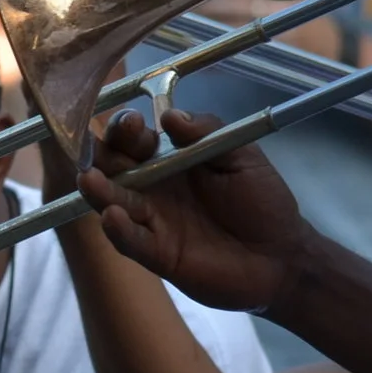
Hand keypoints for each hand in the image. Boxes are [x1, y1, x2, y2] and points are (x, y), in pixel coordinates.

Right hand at [74, 106, 309, 313]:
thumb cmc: (263, 202)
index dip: (126, 130)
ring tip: (89, 180)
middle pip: (113, 168)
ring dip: (99, 191)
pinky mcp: (156, 254)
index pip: (134, 141)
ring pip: (113, 203)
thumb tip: (170, 116)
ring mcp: (151, 221)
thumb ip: (208, 132)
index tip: (132, 123)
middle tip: (97, 149)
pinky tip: (112, 217)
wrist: (282, 256)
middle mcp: (151, 189)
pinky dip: (118, 230)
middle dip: (102, 155)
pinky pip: (130, 241)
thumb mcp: (243, 157)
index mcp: (168, 161)